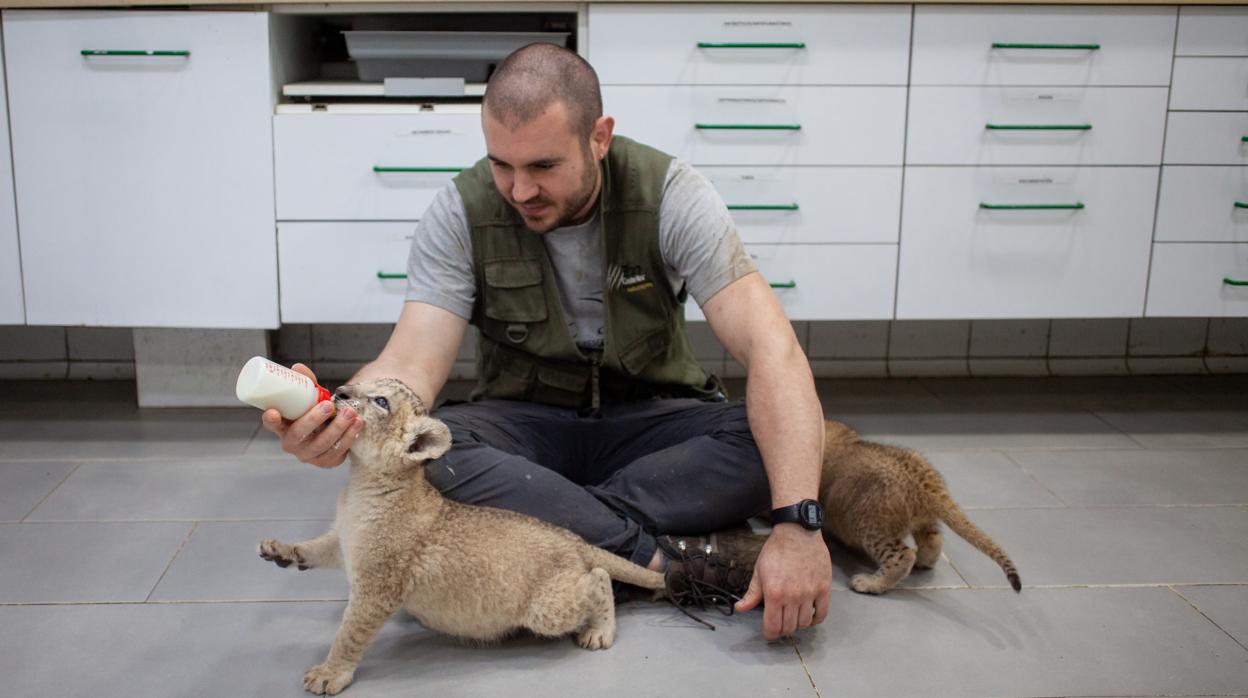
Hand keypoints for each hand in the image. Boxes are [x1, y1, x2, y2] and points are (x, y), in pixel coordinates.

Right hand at [259, 363, 363, 468]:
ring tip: (350, 412)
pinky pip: (338, 451)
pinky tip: (358, 424)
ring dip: (338, 427)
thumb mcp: (308, 399)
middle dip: (314, 419)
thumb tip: (298, 367)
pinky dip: (350, 436)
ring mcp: (310, 455)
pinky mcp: (327, 461)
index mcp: (283, 427)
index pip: (272, 424)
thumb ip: (305, 383)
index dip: (271, 420)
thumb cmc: (314, 412)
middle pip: (299, 434)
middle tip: (328, 405)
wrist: (332, 432)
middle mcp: (293, 444)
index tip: (273, 412)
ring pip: (322, 443)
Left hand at [734, 523, 831, 640]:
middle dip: (782, 630)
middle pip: (789, 627)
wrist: (797, 532)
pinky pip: (822, 613)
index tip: (769, 634)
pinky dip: (815, 619)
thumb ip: (752, 593)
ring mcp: (810, 593)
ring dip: (798, 624)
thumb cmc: (776, 550)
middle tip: (780, 624)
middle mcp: (793, 596)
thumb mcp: (759, 571)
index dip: (770, 634)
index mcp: (774, 593)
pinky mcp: (823, 588)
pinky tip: (810, 615)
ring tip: (794, 618)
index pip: (773, 626)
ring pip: (805, 623)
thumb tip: (740, 609)